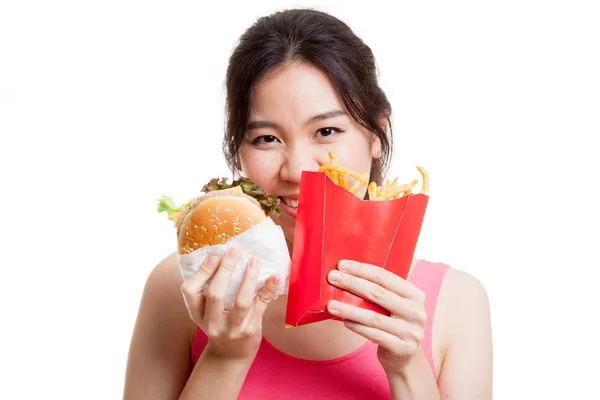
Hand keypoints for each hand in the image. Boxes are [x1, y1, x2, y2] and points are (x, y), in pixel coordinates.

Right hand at [181, 247, 280, 360]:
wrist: (230, 356)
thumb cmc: (219, 323)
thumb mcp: (206, 312)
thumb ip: (208, 290)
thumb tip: (223, 255)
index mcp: (197, 314)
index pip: (189, 291)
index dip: (201, 272)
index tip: (214, 256)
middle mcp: (212, 323)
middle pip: (215, 294)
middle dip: (225, 270)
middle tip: (234, 251)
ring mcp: (233, 329)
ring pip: (241, 301)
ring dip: (249, 279)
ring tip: (254, 260)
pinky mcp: (251, 330)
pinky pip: (261, 305)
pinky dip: (269, 289)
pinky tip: (275, 276)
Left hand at [326, 260, 426, 374]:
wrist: (405, 357)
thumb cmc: (392, 324)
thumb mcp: (392, 305)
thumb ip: (378, 291)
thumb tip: (345, 274)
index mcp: (415, 294)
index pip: (385, 277)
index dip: (361, 270)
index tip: (341, 265)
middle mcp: (416, 311)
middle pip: (378, 293)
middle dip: (352, 283)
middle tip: (332, 278)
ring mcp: (412, 331)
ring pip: (374, 317)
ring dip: (349, 309)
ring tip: (331, 305)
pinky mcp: (404, 349)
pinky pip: (375, 335)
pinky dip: (358, 327)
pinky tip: (344, 322)